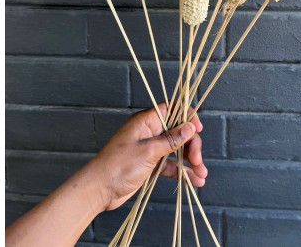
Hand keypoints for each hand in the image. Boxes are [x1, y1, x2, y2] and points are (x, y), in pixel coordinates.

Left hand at [88, 103, 207, 210]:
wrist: (99, 189)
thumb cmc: (118, 166)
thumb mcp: (148, 151)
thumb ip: (171, 139)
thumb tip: (190, 127)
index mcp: (147, 121)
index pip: (172, 110)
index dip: (187, 116)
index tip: (198, 129)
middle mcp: (150, 132)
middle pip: (178, 131)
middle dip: (192, 145)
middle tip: (198, 161)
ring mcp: (150, 148)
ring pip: (177, 149)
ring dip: (190, 160)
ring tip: (202, 174)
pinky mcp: (150, 164)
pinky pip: (170, 164)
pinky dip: (182, 171)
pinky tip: (194, 181)